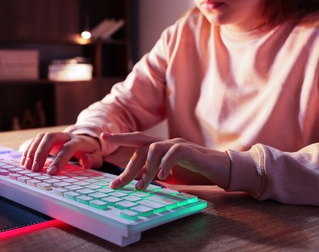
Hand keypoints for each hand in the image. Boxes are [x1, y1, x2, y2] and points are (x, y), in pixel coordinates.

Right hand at [21, 132, 102, 173]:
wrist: (86, 140)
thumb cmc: (90, 152)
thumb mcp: (96, 157)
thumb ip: (91, 160)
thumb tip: (85, 162)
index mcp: (79, 141)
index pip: (68, 148)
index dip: (59, 160)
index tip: (51, 173)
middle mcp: (66, 135)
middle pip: (50, 137)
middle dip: (41, 153)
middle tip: (35, 169)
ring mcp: (57, 135)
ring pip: (41, 137)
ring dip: (32, 151)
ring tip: (27, 167)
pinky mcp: (49, 138)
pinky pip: (36, 140)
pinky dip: (29, 149)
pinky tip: (25, 161)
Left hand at [101, 132, 230, 189]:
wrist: (221, 168)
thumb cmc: (195, 170)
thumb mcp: (171, 172)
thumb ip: (155, 172)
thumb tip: (136, 181)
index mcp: (161, 146)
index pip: (137, 140)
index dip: (121, 137)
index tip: (103, 137)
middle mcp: (167, 142)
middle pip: (141, 146)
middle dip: (127, 164)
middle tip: (116, 184)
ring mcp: (178, 144)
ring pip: (154, 149)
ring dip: (145, 170)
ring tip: (142, 187)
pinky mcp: (190, 150)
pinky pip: (173, 153)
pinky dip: (165, 164)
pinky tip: (163, 177)